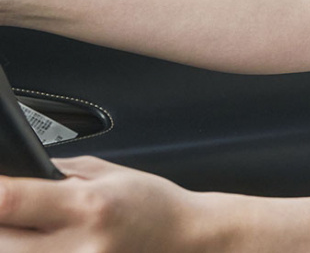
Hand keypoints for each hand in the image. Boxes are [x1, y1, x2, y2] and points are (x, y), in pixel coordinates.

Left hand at [0, 156, 201, 251]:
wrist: (183, 239)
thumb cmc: (150, 204)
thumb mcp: (106, 173)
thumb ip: (54, 175)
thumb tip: (11, 177)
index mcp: (87, 205)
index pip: (12, 201)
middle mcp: (77, 248)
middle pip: (1, 242)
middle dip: (1, 224)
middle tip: (11, 213)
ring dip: (12, 244)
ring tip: (32, 232)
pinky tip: (46, 244)